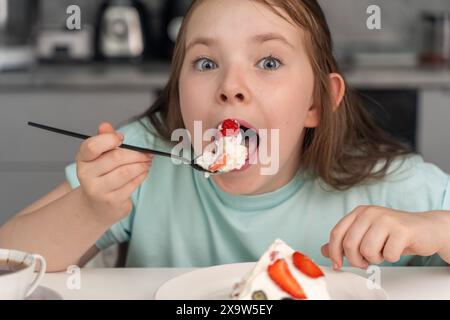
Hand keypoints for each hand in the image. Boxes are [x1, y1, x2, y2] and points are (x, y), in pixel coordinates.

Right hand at [76, 122, 152, 224]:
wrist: (96, 206)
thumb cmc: (101, 176)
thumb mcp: (99, 157)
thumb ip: (104, 139)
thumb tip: (106, 125)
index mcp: (83, 159)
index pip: (92, 146)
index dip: (109, 139)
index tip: (122, 138)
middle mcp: (86, 175)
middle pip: (116, 158)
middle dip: (136, 154)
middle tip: (147, 154)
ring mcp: (98, 190)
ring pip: (126, 172)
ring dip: (141, 165)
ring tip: (147, 162)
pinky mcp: (112, 201)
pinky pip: (132, 184)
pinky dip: (141, 176)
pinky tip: (143, 172)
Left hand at [321, 206, 449, 268]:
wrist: (426, 228)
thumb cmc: (393, 233)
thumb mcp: (366, 234)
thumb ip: (345, 241)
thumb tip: (324, 250)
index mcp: (358, 212)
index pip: (336, 233)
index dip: (334, 252)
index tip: (337, 264)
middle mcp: (370, 212)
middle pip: (349, 244)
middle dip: (356, 260)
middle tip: (366, 261)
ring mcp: (386, 219)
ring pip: (367, 251)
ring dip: (375, 259)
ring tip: (383, 251)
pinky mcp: (402, 230)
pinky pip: (388, 255)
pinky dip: (391, 258)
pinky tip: (396, 249)